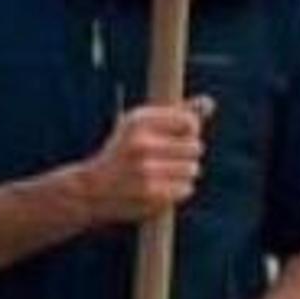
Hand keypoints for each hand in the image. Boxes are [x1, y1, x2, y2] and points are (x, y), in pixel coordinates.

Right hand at [71, 98, 209, 226]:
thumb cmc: (122, 153)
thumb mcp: (142, 125)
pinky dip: (179, 190)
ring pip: (193, 169)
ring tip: (165, 174)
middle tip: (170, 159)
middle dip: (188, 154)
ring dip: (185, 173)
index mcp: (139, 121)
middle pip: (195, 147)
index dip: (189, 131)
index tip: (177, 137)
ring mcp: (146, 172)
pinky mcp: (151, 195)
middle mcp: (141, 144)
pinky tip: (162, 188)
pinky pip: (186, 189)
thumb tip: (209, 103)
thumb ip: (177, 113)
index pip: (190, 122)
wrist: (90, 190)